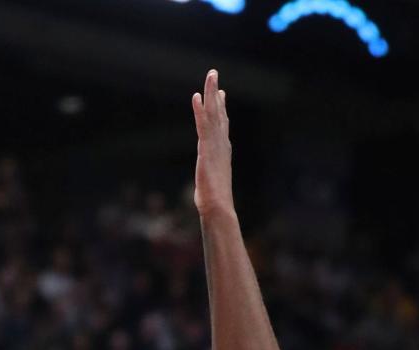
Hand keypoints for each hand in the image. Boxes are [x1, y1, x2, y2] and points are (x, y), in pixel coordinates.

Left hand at [192, 69, 233, 217]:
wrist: (217, 206)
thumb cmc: (214, 200)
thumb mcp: (212, 181)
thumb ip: (212, 173)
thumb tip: (212, 182)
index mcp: (222, 150)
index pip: (221, 124)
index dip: (221, 108)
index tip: (220, 93)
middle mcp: (220, 143)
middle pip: (219, 113)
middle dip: (216, 93)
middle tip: (214, 74)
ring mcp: (215, 145)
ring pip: (213, 114)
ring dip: (210, 93)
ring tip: (211, 75)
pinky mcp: (206, 150)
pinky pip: (203, 125)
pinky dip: (200, 110)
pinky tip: (196, 97)